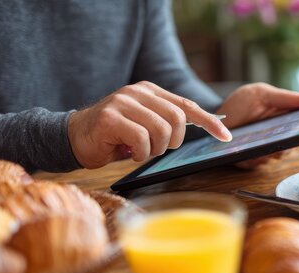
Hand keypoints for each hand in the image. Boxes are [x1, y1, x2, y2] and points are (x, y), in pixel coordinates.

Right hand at [68, 81, 231, 168]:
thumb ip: (167, 122)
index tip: (225, 136)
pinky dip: (141, 153)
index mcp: (150, 92)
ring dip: (155, 150)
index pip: (187, 105)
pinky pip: (141, 139)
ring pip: (162, 130)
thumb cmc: (114, 136)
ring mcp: (122, 102)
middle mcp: (137, 92)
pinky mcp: (110, 118)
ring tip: (141, 151)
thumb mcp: (145, 125)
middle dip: (174, 141)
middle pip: (178, 118)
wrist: (73, 137)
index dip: (209, 121)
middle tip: (158, 149)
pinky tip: (129, 153)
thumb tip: (203, 128)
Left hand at [216, 83, 298, 168]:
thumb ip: (286, 98)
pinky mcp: (249, 159)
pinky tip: (248, 153)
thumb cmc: (244, 102)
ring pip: (273, 157)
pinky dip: (251, 159)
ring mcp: (264, 150)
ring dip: (269, 153)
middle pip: (290, 147)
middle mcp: (278, 139)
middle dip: (286, 145)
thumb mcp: (263, 94)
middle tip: (283, 142)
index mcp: (286, 122)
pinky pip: (254, 163)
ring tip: (263, 147)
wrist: (217, 116)